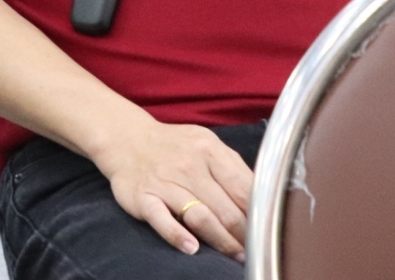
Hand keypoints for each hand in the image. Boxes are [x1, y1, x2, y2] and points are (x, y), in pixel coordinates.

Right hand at [91, 118, 253, 258]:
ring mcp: (165, 181)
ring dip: (220, 240)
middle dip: (243, 234)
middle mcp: (189, 165)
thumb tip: (261, 199)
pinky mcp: (143, 196)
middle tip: (254, 252)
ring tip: (234, 255)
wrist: (127, 138)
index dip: (258, 214)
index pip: (243, 188)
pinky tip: (191, 248)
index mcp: (210, 150)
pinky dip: (177, 235)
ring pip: (199, 216)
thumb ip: (232, 168)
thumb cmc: (174, 146)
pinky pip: (162, 219)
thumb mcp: (206, 144)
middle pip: (225, 207)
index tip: (267, 232)